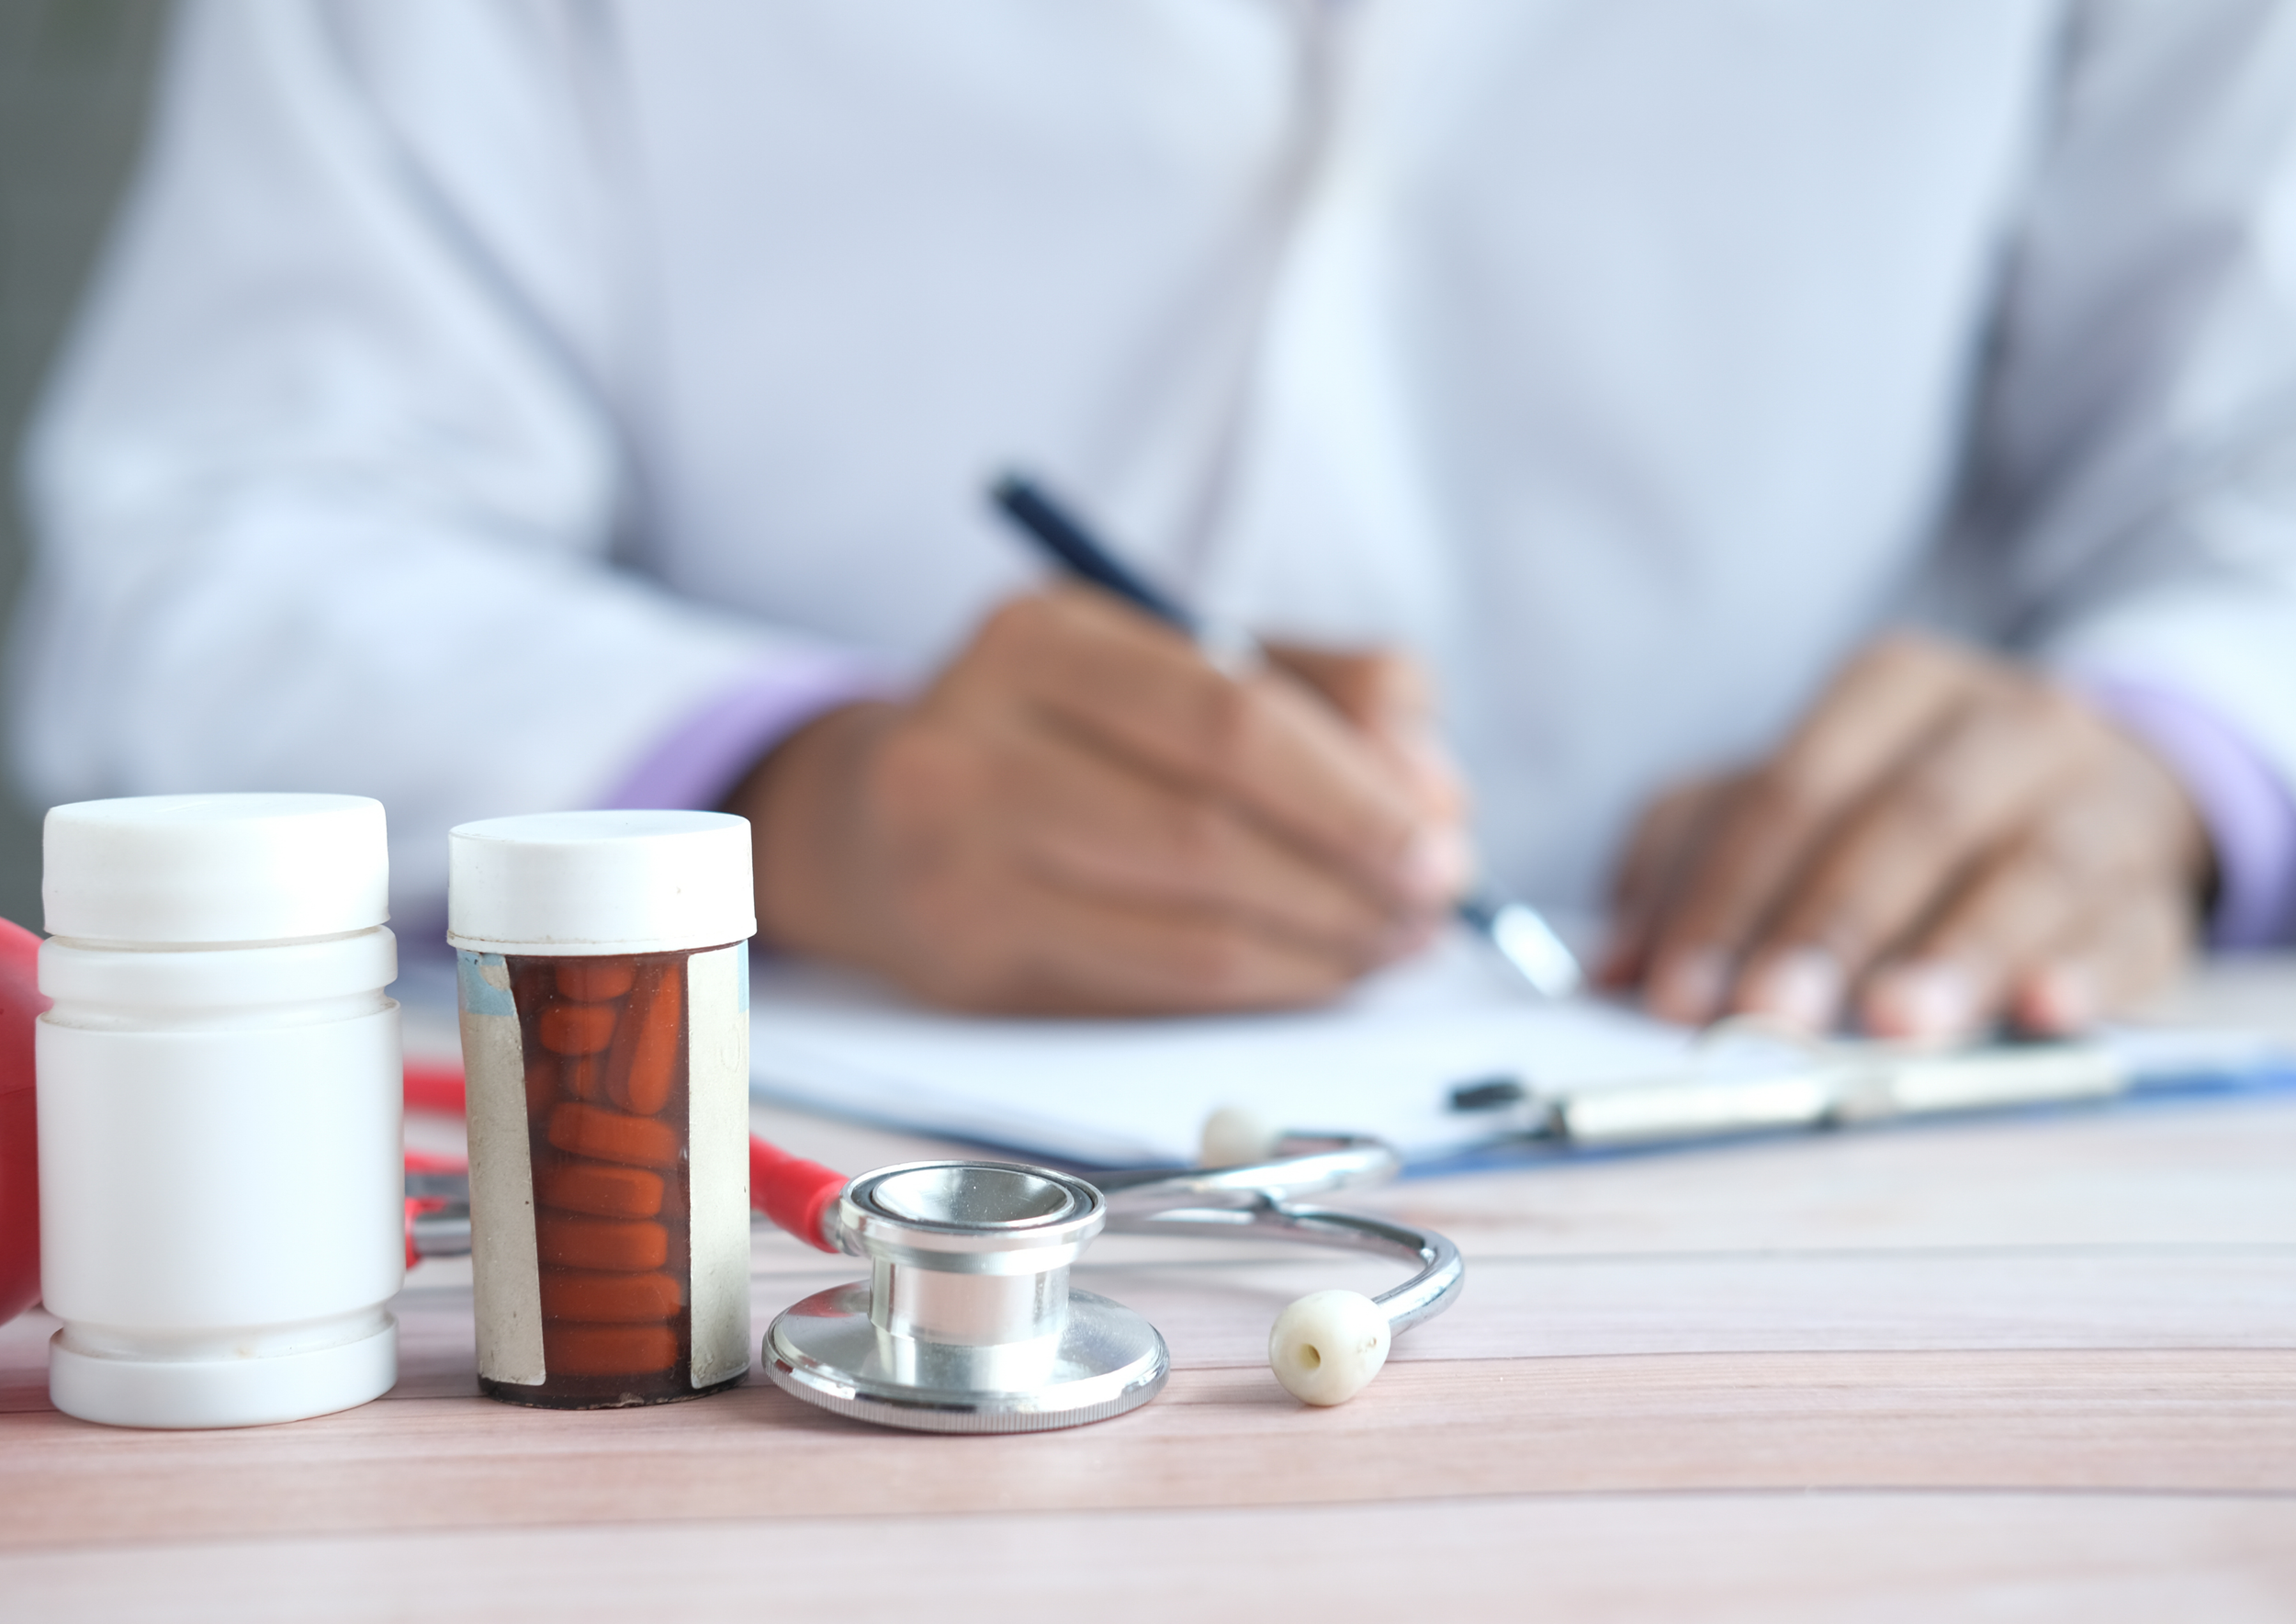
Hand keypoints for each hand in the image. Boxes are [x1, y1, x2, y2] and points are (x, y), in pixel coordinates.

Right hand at [730, 587, 1469, 1013]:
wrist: (870, 822)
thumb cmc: (1062, 735)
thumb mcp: (1170, 660)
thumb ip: (1322, 693)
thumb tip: (1435, 795)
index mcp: (1039, 636)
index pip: (1228, 717)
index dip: (1353, 792)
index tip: (1439, 838)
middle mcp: (974, 743)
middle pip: (1210, 830)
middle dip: (1352, 878)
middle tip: (1432, 904)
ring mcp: (956, 864)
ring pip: (1190, 930)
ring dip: (1323, 949)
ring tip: (1391, 942)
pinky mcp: (967, 966)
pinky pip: (1155, 990)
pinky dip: (1262, 990)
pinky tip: (1317, 973)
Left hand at [1603, 634, 2209, 1039]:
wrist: (2092, 792)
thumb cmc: (1900, 805)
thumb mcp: (1791, 803)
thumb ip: (1693, 863)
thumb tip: (1610, 967)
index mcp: (1893, 688)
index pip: (1796, 787)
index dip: (1729, 893)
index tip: (1678, 992)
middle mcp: (2004, 723)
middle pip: (1907, 820)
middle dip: (1829, 925)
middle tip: (1767, 1018)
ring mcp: (2097, 799)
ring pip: (2027, 868)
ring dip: (1955, 953)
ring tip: (1894, 1028)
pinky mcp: (2155, 888)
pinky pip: (2127, 926)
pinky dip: (2085, 970)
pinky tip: (2042, 1013)